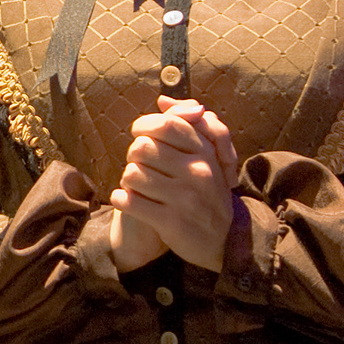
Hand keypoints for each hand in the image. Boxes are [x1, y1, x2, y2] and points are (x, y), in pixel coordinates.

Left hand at [109, 97, 236, 271]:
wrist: (222, 242)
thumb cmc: (205, 193)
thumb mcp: (204, 158)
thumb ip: (185, 125)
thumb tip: (162, 100)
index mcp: (206, 153)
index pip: (166, 124)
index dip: (144, 126)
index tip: (140, 135)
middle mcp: (199, 173)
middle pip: (142, 147)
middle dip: (134, 156)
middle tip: (141, 166)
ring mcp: (186, 198)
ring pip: (132, 173)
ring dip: (127, 180)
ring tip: (137, 186)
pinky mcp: (172, 222)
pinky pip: (130, 201)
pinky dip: (122, 199)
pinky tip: (129, 201)